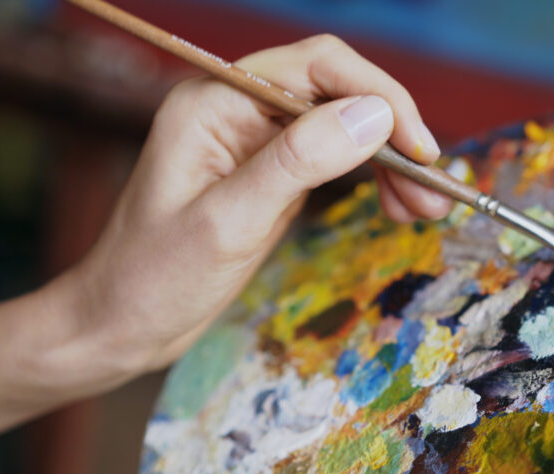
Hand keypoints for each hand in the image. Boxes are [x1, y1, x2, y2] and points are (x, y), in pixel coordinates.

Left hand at [56, 35, 452, 389]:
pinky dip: (371, 179)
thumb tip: (373, 116)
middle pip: (338, 92)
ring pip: (344, 126)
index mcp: (215, 101)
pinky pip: (334, 159)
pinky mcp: (270, 174)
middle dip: (393, 133)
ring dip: (391, 160)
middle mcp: (237, 108)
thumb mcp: (227, 223)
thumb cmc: (153, 278)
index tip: (420, 149)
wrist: (119, 325)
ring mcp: (255, 141)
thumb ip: (297, 163)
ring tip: (426, 208)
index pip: (316, 67)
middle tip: (434, 190)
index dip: (378, 97)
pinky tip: (397, 205)